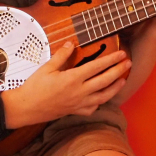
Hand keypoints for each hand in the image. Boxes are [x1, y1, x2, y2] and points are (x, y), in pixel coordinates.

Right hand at [5, 42, 131, 125]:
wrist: (26, 108)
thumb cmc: (35, 87)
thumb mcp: (47, 67)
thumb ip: (61, 55)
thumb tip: (71, 44)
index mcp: (72, 79)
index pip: (97, 67)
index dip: (111, 59)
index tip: (121, 54)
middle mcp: (79, 92)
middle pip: (105, 81)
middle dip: (118, 71)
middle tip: (128, 63)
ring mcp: (79, 103)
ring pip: (103, 97)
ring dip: (115, 88)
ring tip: (123, 80)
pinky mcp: (75, 111)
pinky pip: (93, 108)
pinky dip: (101, 102)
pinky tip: (104, 96)